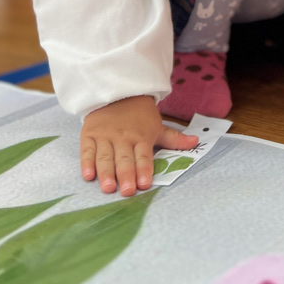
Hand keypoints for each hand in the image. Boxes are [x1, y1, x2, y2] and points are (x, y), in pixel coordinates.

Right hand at [80, 95, 198, 196]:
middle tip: (126, 191)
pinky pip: (87, 150)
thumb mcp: (157, 125)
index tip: (144, 184)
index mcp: (141, 136)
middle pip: (125, 158)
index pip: (143, 156)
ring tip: (108, 188)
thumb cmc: (139, 115)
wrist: (117, 92)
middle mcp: (123, 137)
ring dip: (106, 172)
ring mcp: (105, 135)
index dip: (144, 169)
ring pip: (105, 156)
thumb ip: (174, 138)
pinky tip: (88, 175)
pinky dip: (87, 162)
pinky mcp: (89, 134)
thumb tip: (196, 142)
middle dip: (126, 175)